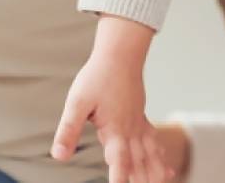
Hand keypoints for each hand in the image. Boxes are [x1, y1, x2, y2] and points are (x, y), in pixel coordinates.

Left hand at [51, 53, 171, 182]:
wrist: (119, 54)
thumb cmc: (97, 76)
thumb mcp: (76, 102)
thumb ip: (68, 130)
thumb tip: (59, 156)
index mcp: (115, 129)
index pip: (119, 161)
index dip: (119, 178)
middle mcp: (130, 130)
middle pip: (138, 162)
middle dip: (141, 179)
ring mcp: (137, 124)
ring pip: (149, 154)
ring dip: (154, 171)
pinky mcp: (140, 117)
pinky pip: (153, 141)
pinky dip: (160, 156)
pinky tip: (165, 167)